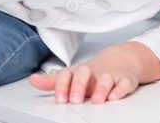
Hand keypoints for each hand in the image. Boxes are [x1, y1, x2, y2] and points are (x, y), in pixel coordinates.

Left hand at [29, 43, 147, 103]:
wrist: (123, 59)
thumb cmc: (94, 72)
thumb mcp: (73, 75)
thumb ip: (53, 81)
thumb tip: (33, 80)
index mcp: (79, 72)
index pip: (67, 74)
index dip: (61, 86)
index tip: (59, 99)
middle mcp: (94, 72)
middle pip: (85, 73)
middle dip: (79, 86)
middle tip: (75, 100)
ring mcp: (111, 74)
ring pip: (107, 78)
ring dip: (101, 89)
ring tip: (96, 100)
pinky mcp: (126, 79)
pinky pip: (125, 83)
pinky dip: (121, 90)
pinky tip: (114, 96)